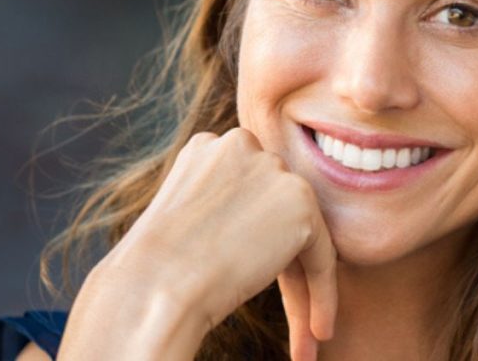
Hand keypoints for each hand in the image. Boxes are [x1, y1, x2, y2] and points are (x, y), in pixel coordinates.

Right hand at [60, 127, 336, 359]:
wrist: (154, 285)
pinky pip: (322, 255)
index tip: (249, 279)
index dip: (253, 243)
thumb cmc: (155, 269)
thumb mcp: (186, 219)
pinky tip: (319, 331)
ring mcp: (273, 169)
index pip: (250, 195)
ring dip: (303, 286)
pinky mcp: (300, 201)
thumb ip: (225, 208)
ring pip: (301, 235)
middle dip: (282, 264)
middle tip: (289, 316)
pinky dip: (324, 295)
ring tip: (306, 333)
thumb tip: (254, 228)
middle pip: (276, 213)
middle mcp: (243, 145)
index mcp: (209, 146)